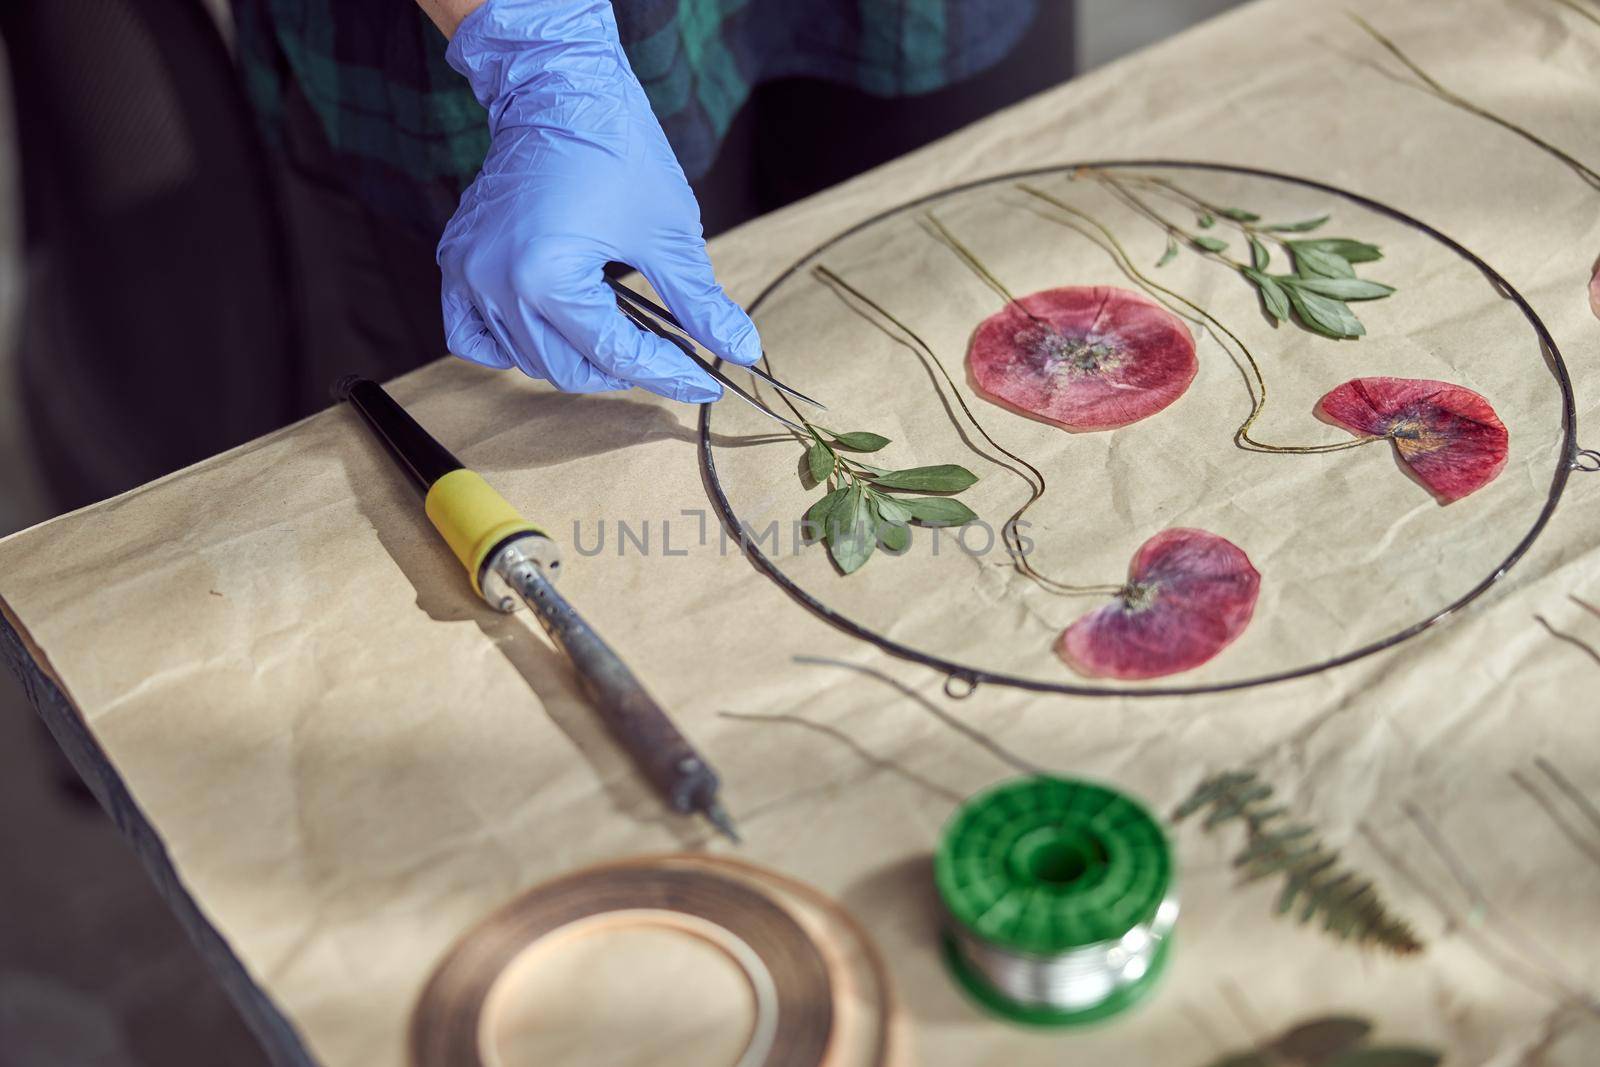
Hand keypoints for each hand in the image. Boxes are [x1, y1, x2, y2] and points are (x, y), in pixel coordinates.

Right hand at [438, 0, 759, 401]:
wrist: (556, 88)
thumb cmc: (612, 146)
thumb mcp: (668, 231)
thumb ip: (700, 302)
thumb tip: (741, 349)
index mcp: (546, 276)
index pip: (615, 354)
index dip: (667, 375)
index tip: (705, 384)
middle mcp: (497, 282)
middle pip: (568, 368)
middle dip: (621, 368)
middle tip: (663, 355)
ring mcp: (469, 273)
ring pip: (525, 360)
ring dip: (573, 358)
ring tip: (614, 336)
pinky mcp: (457, 262)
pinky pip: (472, 336)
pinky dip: (509, 347)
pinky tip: (547, 334)